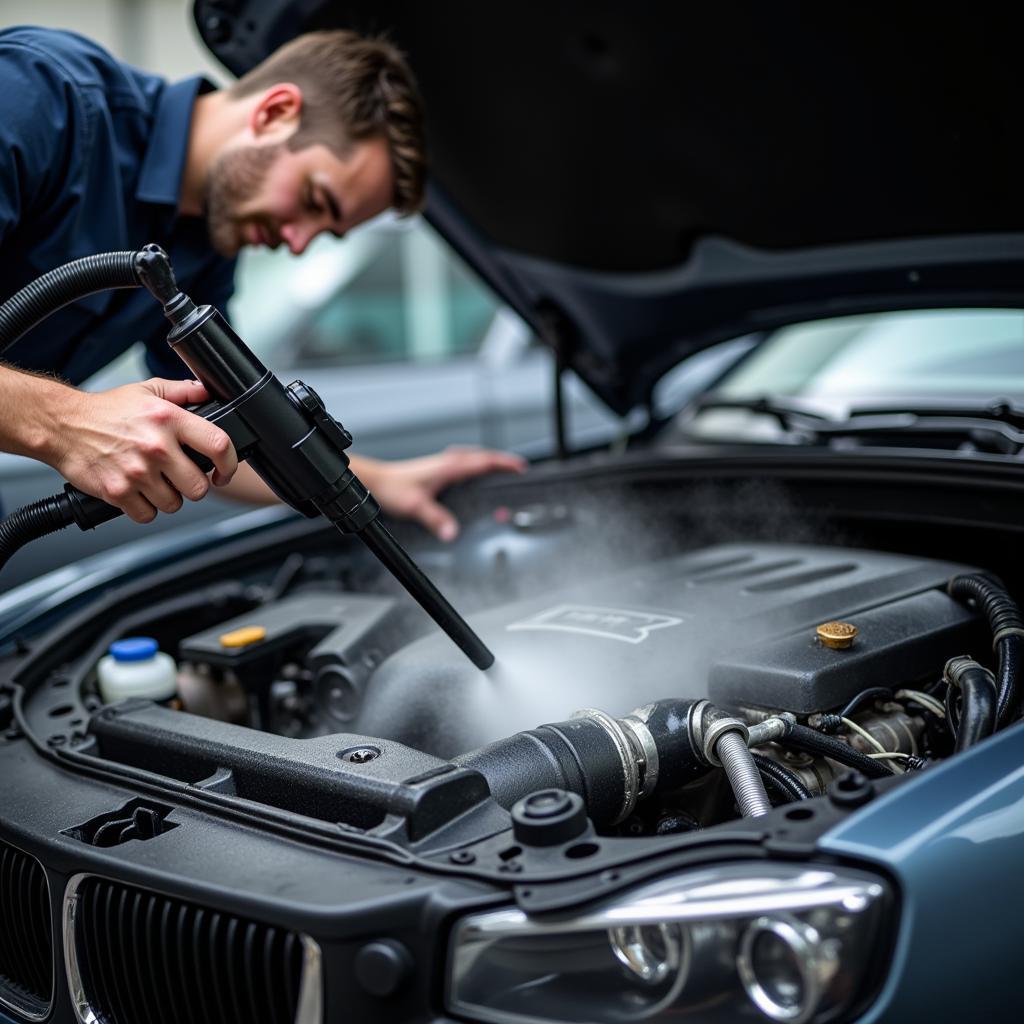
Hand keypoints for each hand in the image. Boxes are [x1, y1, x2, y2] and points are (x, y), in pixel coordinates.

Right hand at [48, 378, 237, 522]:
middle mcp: (156, 447)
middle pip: (199, 487)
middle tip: (181, 478)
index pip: (219, 445)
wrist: (61, 425)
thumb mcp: (147, 391)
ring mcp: (137, 472)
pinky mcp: (118, 492)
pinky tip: (138, 492)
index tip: (224, 472)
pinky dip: (145, 509)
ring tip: (155, 482)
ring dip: (168, 498)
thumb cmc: (104, 410)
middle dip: (194, 486)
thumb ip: (182, 391)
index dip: (229, 464)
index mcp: (169, 420)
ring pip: (174, 504)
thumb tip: (208, 391)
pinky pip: (147, 515)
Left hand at [354, 446, 526, 540]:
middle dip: (503, 463)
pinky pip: (465, 465)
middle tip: (518, 470)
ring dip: (489, 464)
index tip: (521, 467)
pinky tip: (476, 477)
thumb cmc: (392, 488)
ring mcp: (443, 464)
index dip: (505, 463)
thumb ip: (436, 519)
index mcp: (449, 466)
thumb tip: (452, 532)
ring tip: (503, 472)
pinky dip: (477, 468)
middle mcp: (447, 462)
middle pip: (483, 457)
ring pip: (474, 459)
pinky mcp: (438, 469)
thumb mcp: (416, 507)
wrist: (375, 481)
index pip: (485, 461)